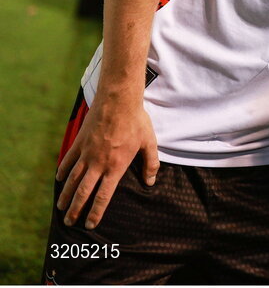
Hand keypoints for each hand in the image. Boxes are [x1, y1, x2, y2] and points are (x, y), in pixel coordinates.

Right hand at [55, 96, 159, 229]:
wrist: (118, 101)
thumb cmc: (136, 122)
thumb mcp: (149, 143)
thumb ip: (150, 164)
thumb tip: (150, 182)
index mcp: (116, 167)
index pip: (103, 196)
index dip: (96, 212)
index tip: (90, 224)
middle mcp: (98, 164)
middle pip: (84, 192)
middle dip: (75, 210)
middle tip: (69, 222)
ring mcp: (86, 154)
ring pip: (73, 179)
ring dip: (66, 194)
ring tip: (61, 207)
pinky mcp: (79, 142)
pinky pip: (68, 160)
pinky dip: (62, 171)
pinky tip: (59, 179)